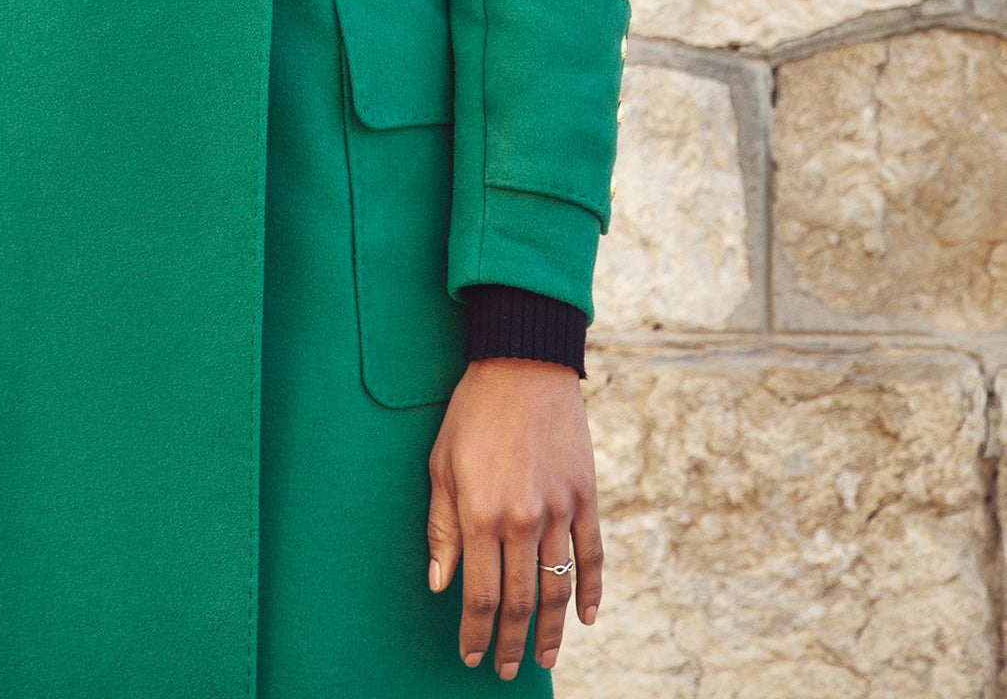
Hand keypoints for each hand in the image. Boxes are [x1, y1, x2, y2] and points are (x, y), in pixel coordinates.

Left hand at [426, 357, 601, 679]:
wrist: (523, 363)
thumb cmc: (472, 412)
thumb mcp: (440, 464)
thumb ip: (442, 528)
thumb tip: (439, 583)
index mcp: (480, 514)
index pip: (478, 595)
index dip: (474, 632)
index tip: (470, 655)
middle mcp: (522, 520)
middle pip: (519, 601)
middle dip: (510, 642)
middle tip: (504, 668)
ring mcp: (559, 510)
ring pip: (557, 587)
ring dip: (552, 631)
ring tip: (544, 658)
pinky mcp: (585, 497)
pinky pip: (592, 555)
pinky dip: (592, 591)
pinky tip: (586, 619)